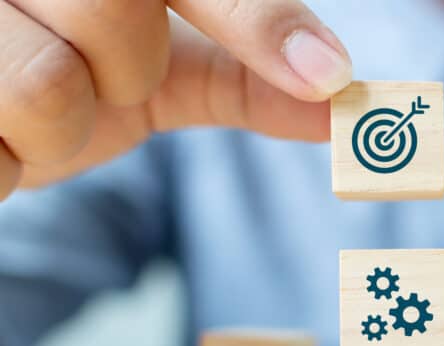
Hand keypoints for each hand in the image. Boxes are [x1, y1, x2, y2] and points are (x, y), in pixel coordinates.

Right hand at [0, 0, 352, 199]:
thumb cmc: (82, 73)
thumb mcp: (169, 68)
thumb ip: (248, 75)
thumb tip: (337, 104)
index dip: (259, 21)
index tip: (328, 78)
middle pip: (114, 16)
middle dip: (125, 74)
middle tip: (94, 75)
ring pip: (47, 87)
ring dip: (59, 126)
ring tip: (36, 106)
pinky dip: (8, 156)